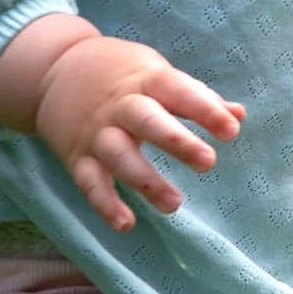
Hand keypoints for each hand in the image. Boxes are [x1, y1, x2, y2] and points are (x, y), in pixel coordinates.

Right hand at [0, 17, 243, 231]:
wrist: (54, 69)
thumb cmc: (122, 75)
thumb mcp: (157, 73)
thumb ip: (197, 97)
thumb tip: (239, 115)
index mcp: (147, 81)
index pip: (179, 92)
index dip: (206, 110)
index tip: (231, 129)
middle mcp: (121, 106)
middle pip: (148, 122)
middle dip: (177, 142)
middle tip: (208, 163)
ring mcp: (97, 133)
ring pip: (119, 156)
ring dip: (145, 181)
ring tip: (174, 204)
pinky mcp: (78, 157)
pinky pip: (89, 182)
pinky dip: (105, 204)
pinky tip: (125, 223)